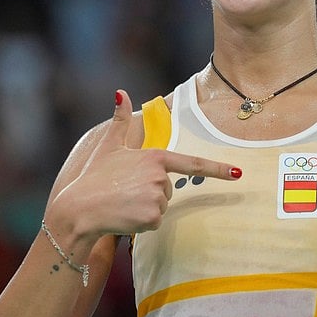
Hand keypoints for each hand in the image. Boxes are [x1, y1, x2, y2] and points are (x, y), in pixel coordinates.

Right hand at [47, 90, 240, 238]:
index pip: (193, 163)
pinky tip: (125, 216)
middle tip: (125, 192)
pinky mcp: (153, 216)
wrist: (78, 209)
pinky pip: (155, 222)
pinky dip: (141, 223)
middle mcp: (160, 176)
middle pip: (168, 189)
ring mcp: (158, 196)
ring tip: (123, 203)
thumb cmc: (93, 177)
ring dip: (145, 208)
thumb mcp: (108, 146)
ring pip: (162, 206)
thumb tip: (120, 92)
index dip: (218, 169)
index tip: (239, 173)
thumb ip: (119, 121)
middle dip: (150, 193)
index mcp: (155, 156)